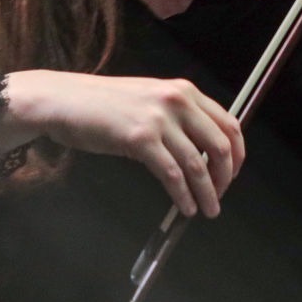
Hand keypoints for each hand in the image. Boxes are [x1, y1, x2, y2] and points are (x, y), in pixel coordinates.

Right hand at [0, 70, 245, 217]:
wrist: (64, 100)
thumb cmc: (103, 104)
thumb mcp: (150, 100)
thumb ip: (178, 118)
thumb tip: (204, 151)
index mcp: (185, 91)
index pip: (229, 123)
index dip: (237, 153)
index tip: (233, 173)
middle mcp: (178, 101)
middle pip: (220, 145)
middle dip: (225, 177)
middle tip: (220, 196)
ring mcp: (159, 119)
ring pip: (198, 164)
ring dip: (207, 193)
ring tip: (207, 209)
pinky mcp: (140, 139)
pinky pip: (171, 174)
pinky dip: (183, 195)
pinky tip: (185, 207)